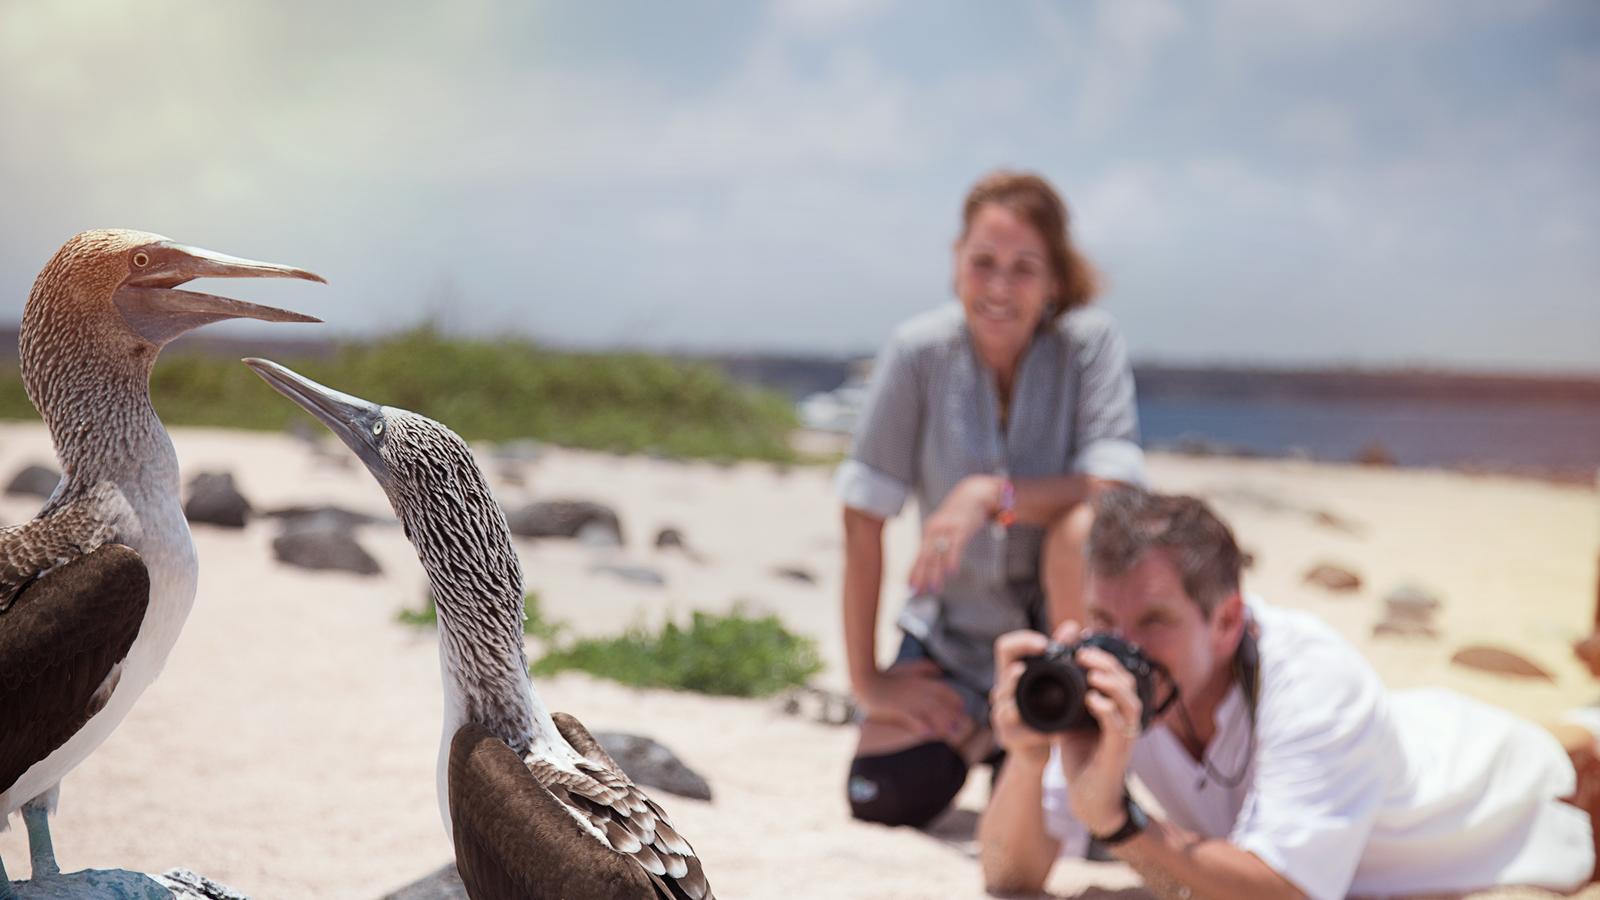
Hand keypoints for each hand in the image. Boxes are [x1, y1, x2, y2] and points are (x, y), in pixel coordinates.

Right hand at [856, 659, 970, 740]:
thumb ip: (924, 667)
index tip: (961, 709)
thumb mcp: (907, 667)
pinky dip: (921, 725)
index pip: (945, 690)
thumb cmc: (887, 676)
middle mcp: (918, 690)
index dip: (955, 700)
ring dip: (942, 722)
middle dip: (953, 715)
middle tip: (961, 726)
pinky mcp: (897, 708)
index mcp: (922, 681)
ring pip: (930, 712)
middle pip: (941, 703)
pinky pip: (912, 718)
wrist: (866, 682)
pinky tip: (928, 734)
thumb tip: (940, 670)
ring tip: (951, 733)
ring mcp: (908, 700)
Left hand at [909, 475, 1002, 592]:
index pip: (919, 555)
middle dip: (921, 575)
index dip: (914, 571)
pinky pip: (955, 545)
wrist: (972, 493)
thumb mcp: (946, 529)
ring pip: (938, 553)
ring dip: (935, 572)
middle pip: (925, 556)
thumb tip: (936, 568)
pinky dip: (952, 559)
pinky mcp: (961, 527)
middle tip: (918, 592)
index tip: (909, 587)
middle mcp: (935, 530)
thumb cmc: (959, 516)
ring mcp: (947, 528)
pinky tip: (950, 572)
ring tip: (934, 588)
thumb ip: (940, 546)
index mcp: (930, 532)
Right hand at [989, 629, 1055, 759]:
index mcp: (1012, 675)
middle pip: (1001, 673)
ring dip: (1016, 694)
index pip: (1005, 647)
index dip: (1021, 641)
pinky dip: (1039, 732)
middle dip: (1014, 671)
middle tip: (1028, 669)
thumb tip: (1073, 626)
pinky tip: (1055, 732)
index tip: (1043, 644)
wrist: (1033, 750)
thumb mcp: (1048, 681)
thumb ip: (1059, 652)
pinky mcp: (1009, 739)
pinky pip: (1022, 732)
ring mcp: (1002, 716)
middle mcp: (1002, 692)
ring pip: (1004, 703)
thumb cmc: (1040, 711)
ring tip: (1035, 693)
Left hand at [1053, 621, 1142, 835]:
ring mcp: (1124, 736)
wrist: (1089, 799)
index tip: (1081, 645)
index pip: (1118, 675)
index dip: (1104, 658)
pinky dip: (1107, 709)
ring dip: (1111, 683)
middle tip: (1083, 653)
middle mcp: (1125, 720)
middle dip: (1107, 663)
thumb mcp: (1071, 723)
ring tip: (1092, 671)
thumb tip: (1049, 676)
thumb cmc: (1082, 760)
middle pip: (1128, 682)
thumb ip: (1066, 701)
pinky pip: (1118, 726)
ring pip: (1130, 701)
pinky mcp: (1118, 752)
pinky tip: (1092, 699)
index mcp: (1115, 710)